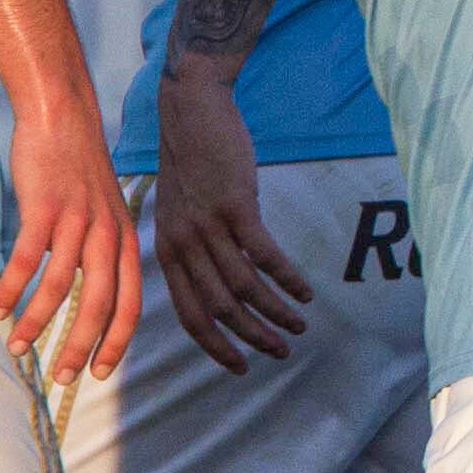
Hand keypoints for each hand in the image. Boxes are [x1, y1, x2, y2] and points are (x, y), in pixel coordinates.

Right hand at [0, 100, 135, 379]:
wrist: (63, 115)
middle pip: (99, 305)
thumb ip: (104, 253)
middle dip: (80, 347)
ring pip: (59, 288)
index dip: (116, 343)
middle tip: (62, 378)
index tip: (99, 373)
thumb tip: (94, 298)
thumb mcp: (107, 213)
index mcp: (125, 241)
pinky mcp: (43, 208)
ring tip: (18, 348)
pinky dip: (11, 289)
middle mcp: (107, 235)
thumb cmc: (80, 170)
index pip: (130, 304)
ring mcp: (76, 221)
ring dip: (37, 324)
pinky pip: (26, 260)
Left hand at [148, 69, 308, 368]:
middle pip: (221, 309)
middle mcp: (184, 244)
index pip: (190, 314)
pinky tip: (304, 291)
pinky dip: (287, 278)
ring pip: (245, 287)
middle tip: (281, 351)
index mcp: (168, 251)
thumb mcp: (178, 210)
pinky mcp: (235, 205)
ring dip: (276, 312)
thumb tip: (219, 284)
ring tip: (299, 324)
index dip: (217, 346)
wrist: (190, 107)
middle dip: (254, 337)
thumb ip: (192, 247)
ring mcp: (209, 226)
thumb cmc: (190, 158)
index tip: (242, 365)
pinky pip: (265, 255)